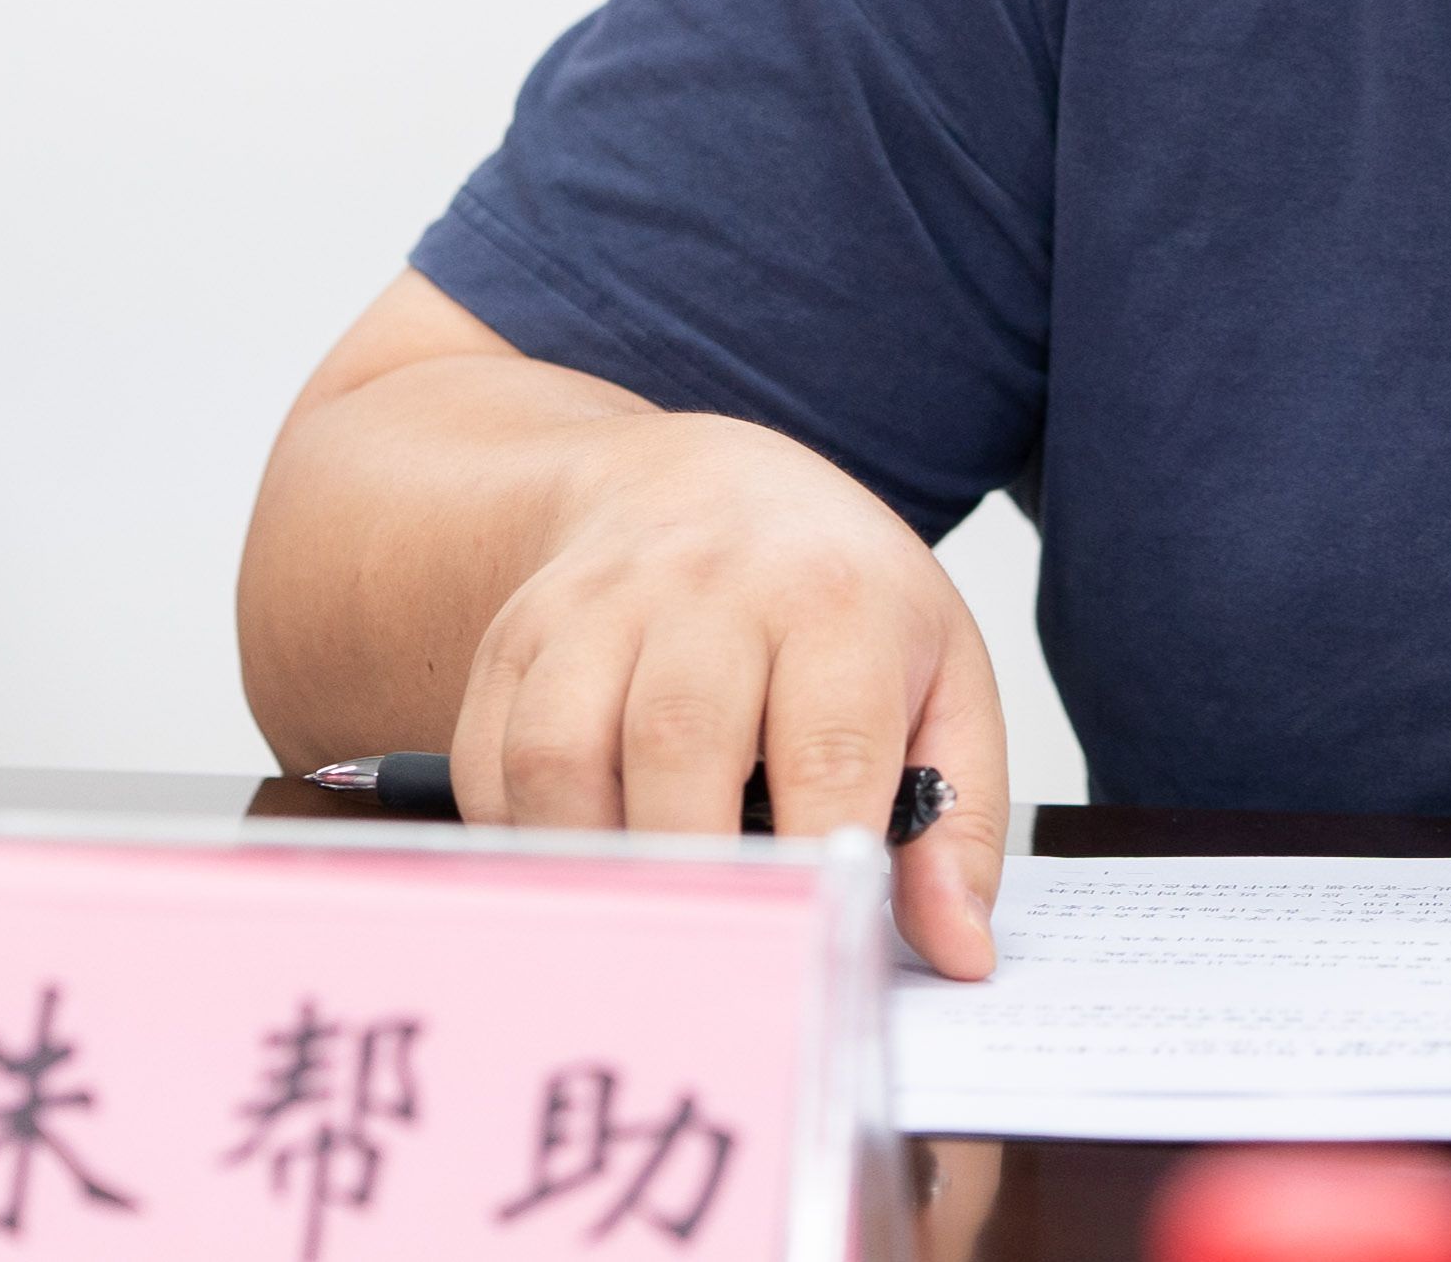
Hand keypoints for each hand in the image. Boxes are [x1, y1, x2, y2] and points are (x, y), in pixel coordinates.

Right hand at [446, 409, 1012, 976]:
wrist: (703, 485)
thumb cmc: (832, 597)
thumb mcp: (942, 677)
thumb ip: (957, 820)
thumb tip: (957, 949)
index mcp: (837, 603)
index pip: (830, 747)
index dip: (818, 861)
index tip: (817, 951)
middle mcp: (711, 588)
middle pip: (680, 744)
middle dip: (694, 872)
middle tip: (714, 965)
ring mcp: (600, 606)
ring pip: (561, 753)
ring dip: (593, 863)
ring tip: (637, 925)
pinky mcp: (518, 636)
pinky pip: (492, 758)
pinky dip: (519, 837)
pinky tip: (575, 867)